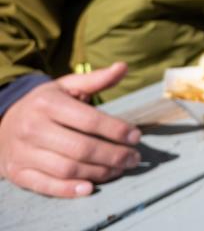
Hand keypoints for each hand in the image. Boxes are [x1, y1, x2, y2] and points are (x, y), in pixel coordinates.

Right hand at [0, 64, 141, 197]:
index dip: (116, 130)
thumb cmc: (44, 104)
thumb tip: (123, 67)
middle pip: (81, 148)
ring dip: (98, 173)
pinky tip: (90, 188)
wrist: (1, 122)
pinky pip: (45, 185)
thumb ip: (96, 80)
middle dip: (113, 155)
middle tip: (134, 158)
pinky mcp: (17, 173)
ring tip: (119, 169)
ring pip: (67, 169)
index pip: (89, 120)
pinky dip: (68, 190)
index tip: (136, 137)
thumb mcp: (66, 86)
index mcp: (48, 104)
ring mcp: (23, 153)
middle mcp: (33, 128)